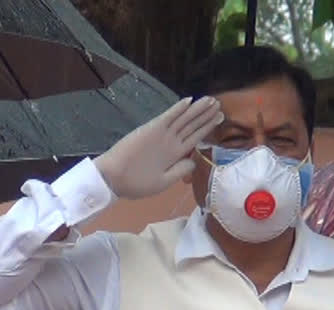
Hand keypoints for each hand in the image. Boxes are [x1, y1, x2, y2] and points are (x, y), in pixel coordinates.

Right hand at [94, 96, 222, 198]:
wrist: (114, 179)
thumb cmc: (135, 184)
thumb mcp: (163, 182)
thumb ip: (179, 171)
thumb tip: (194, 160)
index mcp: (174, 155)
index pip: (195, 137)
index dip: (207, 127)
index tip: (219, 118)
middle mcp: (171, 142)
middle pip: (192, 126)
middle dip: (206, 115)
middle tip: (219, 104)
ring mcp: (162, 135)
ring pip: (184, 119)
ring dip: (197, 110)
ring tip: (211, 101)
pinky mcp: (152, 130)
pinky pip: (167, 118)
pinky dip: (178, 109)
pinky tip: (189, 101)